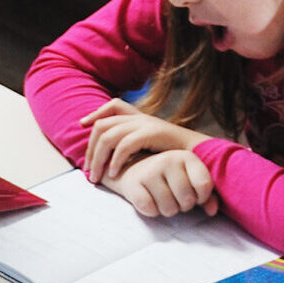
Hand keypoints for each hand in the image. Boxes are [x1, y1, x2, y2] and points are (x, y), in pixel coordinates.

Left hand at [79, 98, 205, 183]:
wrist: (200, 154)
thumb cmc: (174, 155)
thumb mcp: (152, 145)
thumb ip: (135, 143)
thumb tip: (113, 152)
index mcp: (140, 117)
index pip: (113, 106)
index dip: (96, 113)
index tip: (83, 125)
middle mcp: (140, 117)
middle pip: (103, 125)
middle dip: (91, 148)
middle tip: (88, 170)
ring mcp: (145, 124)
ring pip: (109, 136)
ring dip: (99, 158)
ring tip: (97, 177)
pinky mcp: (152, 133)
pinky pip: (125, 145)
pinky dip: (115, 160)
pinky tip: (113, 173)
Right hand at [106, 149, 217, 218]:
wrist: (134, 169)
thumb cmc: (169, 178)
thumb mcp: (190, 180)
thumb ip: (207, 195)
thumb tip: (212, 211)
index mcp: (187, 157)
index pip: (204, 185)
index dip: (202, 198)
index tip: (195, 195)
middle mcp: (169, 160)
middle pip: (187, 200)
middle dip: (183, 206)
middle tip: (176, 199)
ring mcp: (150, 171)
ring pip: (169, 208)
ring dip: (167, 210)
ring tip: (164, 200)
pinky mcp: (133, 184)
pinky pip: (150, 209)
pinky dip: (152, 211)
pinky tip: (150, 201)